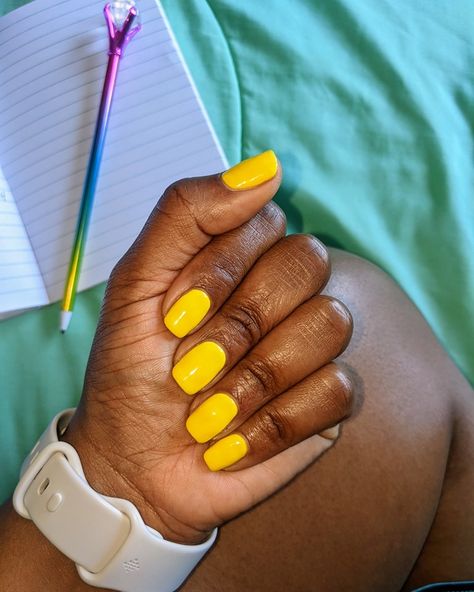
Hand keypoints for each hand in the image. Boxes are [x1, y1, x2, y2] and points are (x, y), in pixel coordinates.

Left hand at [64, 151, 352, 544]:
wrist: (135, 464)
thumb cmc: (130, 371)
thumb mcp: (135, 285)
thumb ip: (186, 213)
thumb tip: (268, 167)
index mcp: (240, 258)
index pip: (267, 222)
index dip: (222, 270)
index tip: (173, 319)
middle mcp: (283, 293)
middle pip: (309, 264)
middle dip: (241, 323)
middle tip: (190, 368)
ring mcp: (310, 345)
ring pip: (331, 323)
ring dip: (256, 378)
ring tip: (207, 415)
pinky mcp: (327, 400)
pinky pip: (339, 388)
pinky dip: (276, 422)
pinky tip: (233, 440)